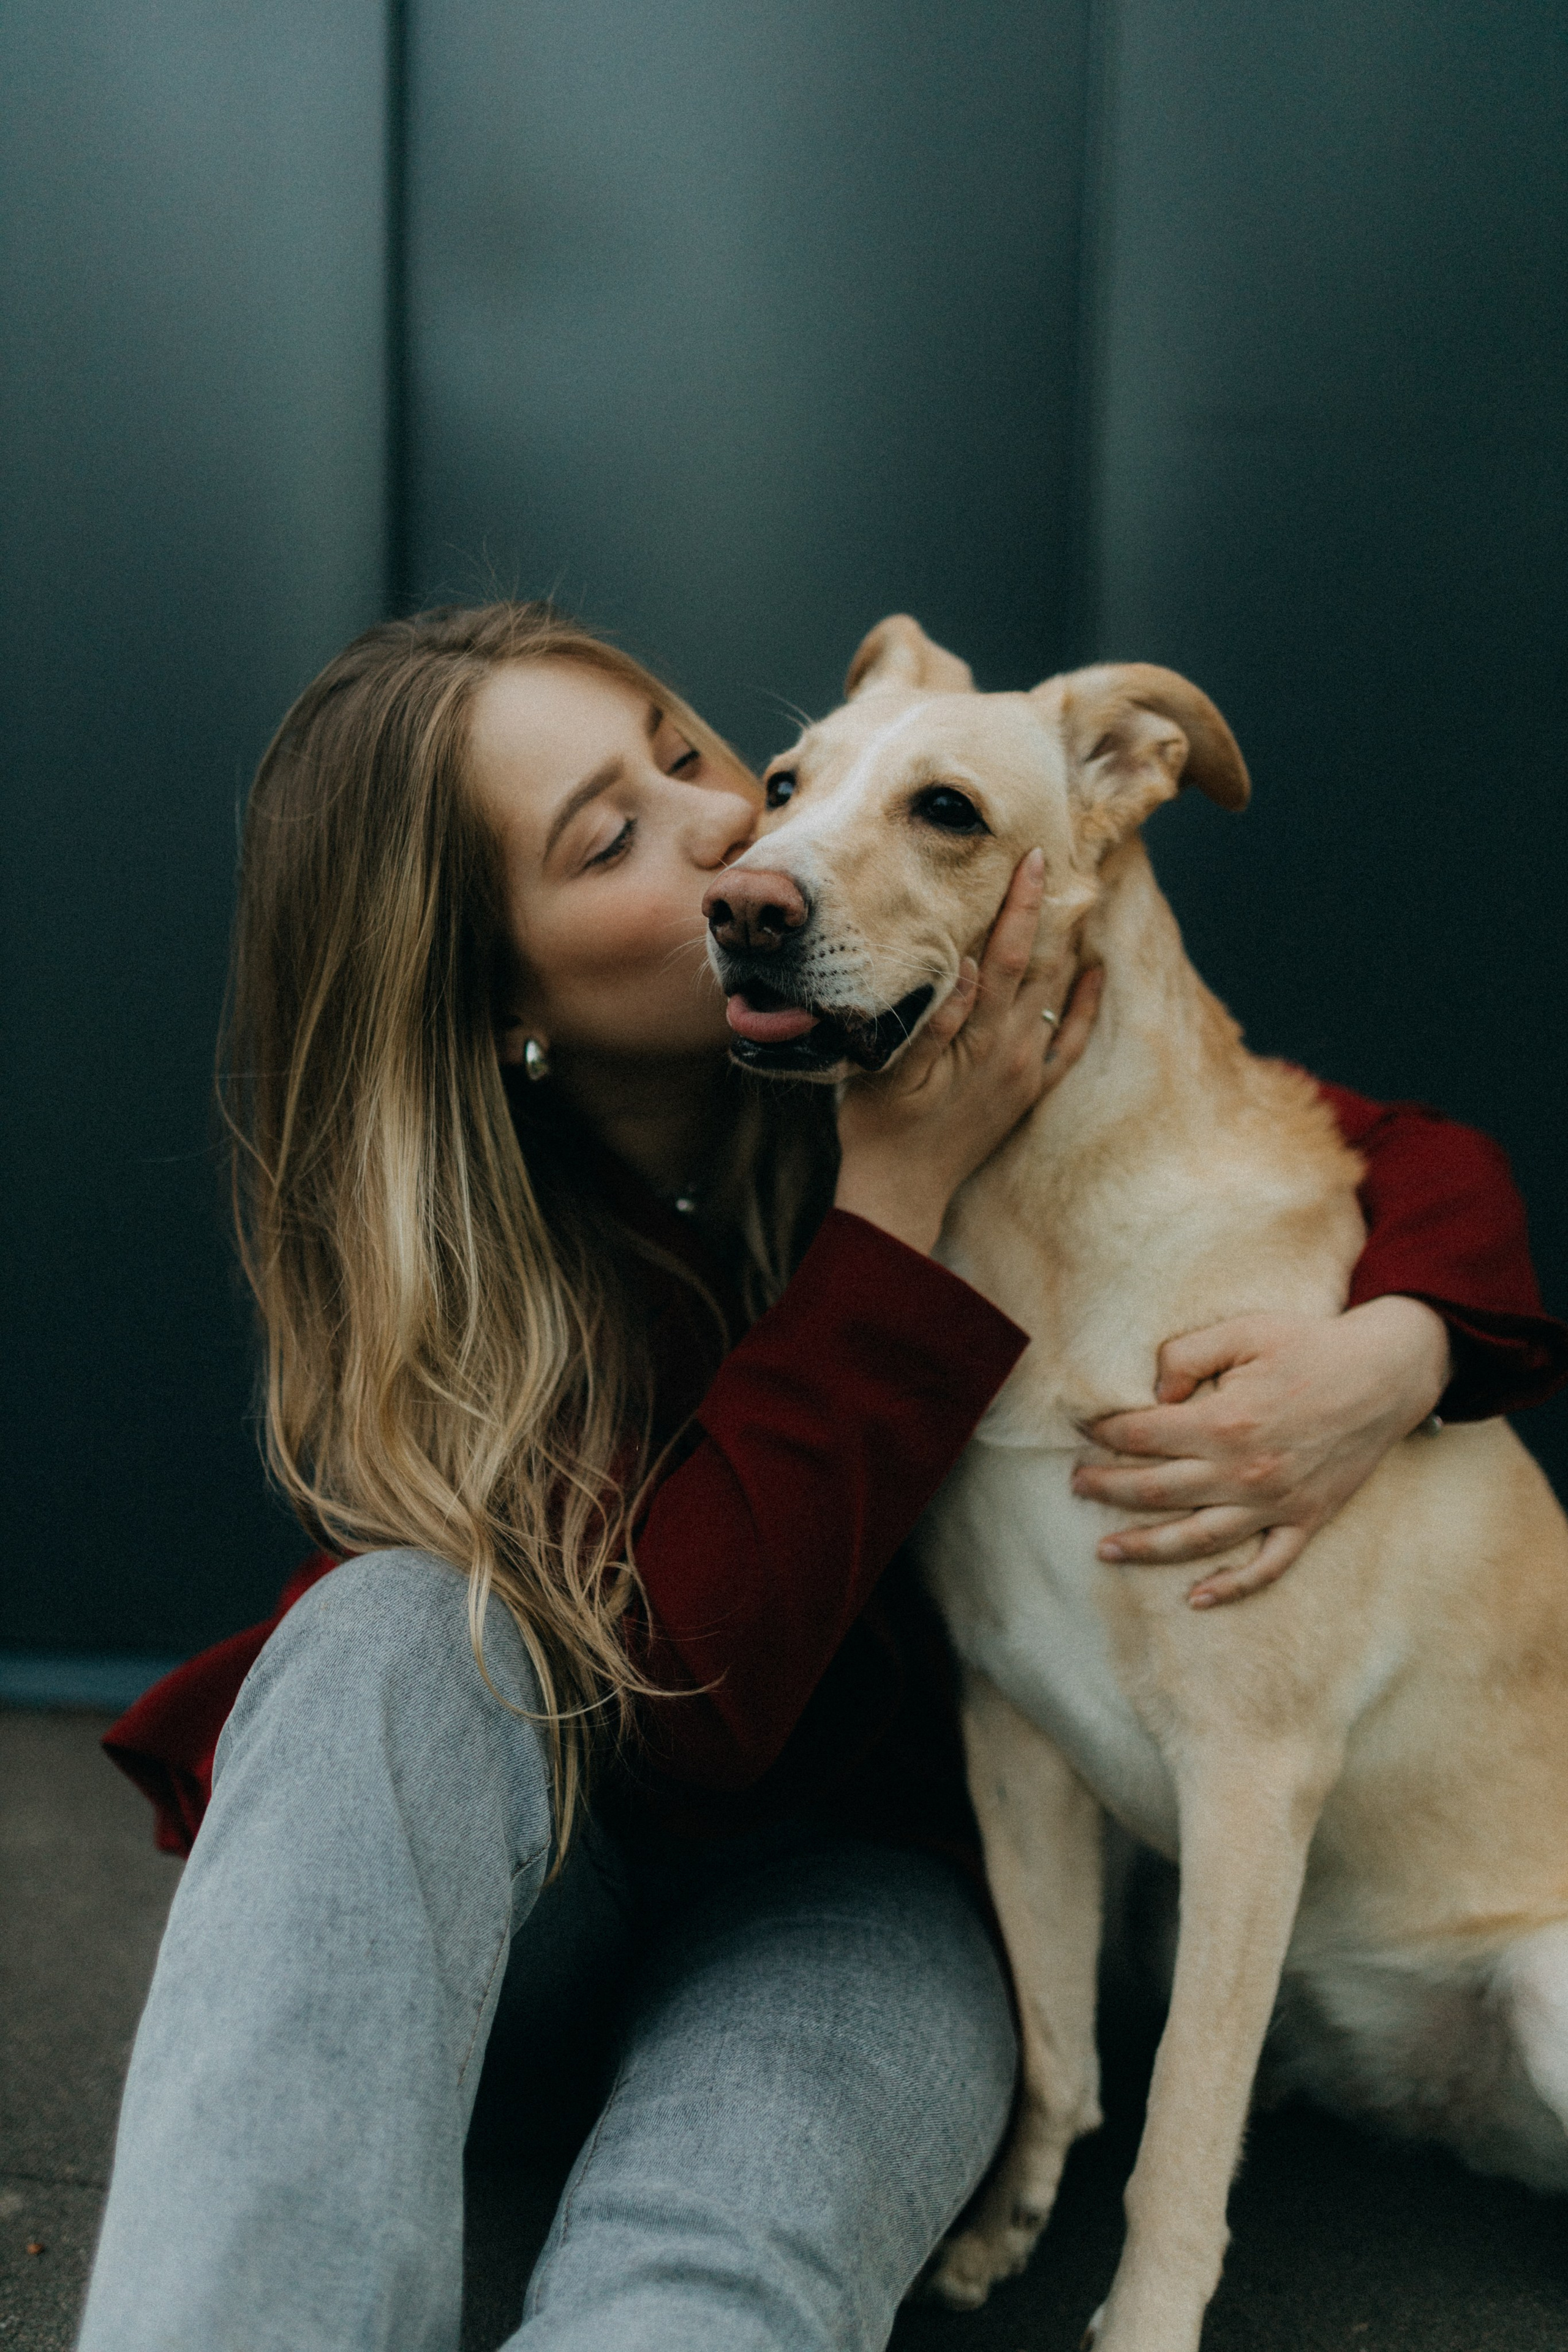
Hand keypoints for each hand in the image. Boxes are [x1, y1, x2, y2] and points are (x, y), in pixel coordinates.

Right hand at [833, 851, 1100, 1253]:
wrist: (900, 1192)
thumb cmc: (879, 1128)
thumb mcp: (889, 1070)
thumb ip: (934, 1020)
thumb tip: (969, 967)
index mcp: (980, 1040)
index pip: (1007, 955)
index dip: (1020, 905)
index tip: (1032, 858)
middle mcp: (1013, 1051)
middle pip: (1040, 966)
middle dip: (1051, 912)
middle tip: (1062, 861)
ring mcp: (1025, 1072)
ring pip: (1057, 995)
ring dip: (1068, 947)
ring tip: (1078, 900)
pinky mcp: (1028, 1092)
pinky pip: (1068, 1042)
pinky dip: (1084, 1005)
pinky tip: (1094, 973)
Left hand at [1073, 1297, 1451, 1605]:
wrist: (1387, 1373)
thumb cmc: (1311, 1345)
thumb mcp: (1244, 1331)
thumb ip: (1187, 1356)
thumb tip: (1152, 1395)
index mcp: (1226, 1421)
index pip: (1143, 1435)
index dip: (1103, 1432)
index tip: (1078, 1429)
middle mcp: (1246, 1471)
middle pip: (1156, 1491)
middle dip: (1106, 1488)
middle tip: (1074, 1485)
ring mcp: (1277, 1503)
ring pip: (1196, 1538)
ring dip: (1145, 1547)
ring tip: (1105, 1550)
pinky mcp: (1306, 1520)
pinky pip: (1266, 1566)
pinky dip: (1232, 1587)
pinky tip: (1196, 1598)